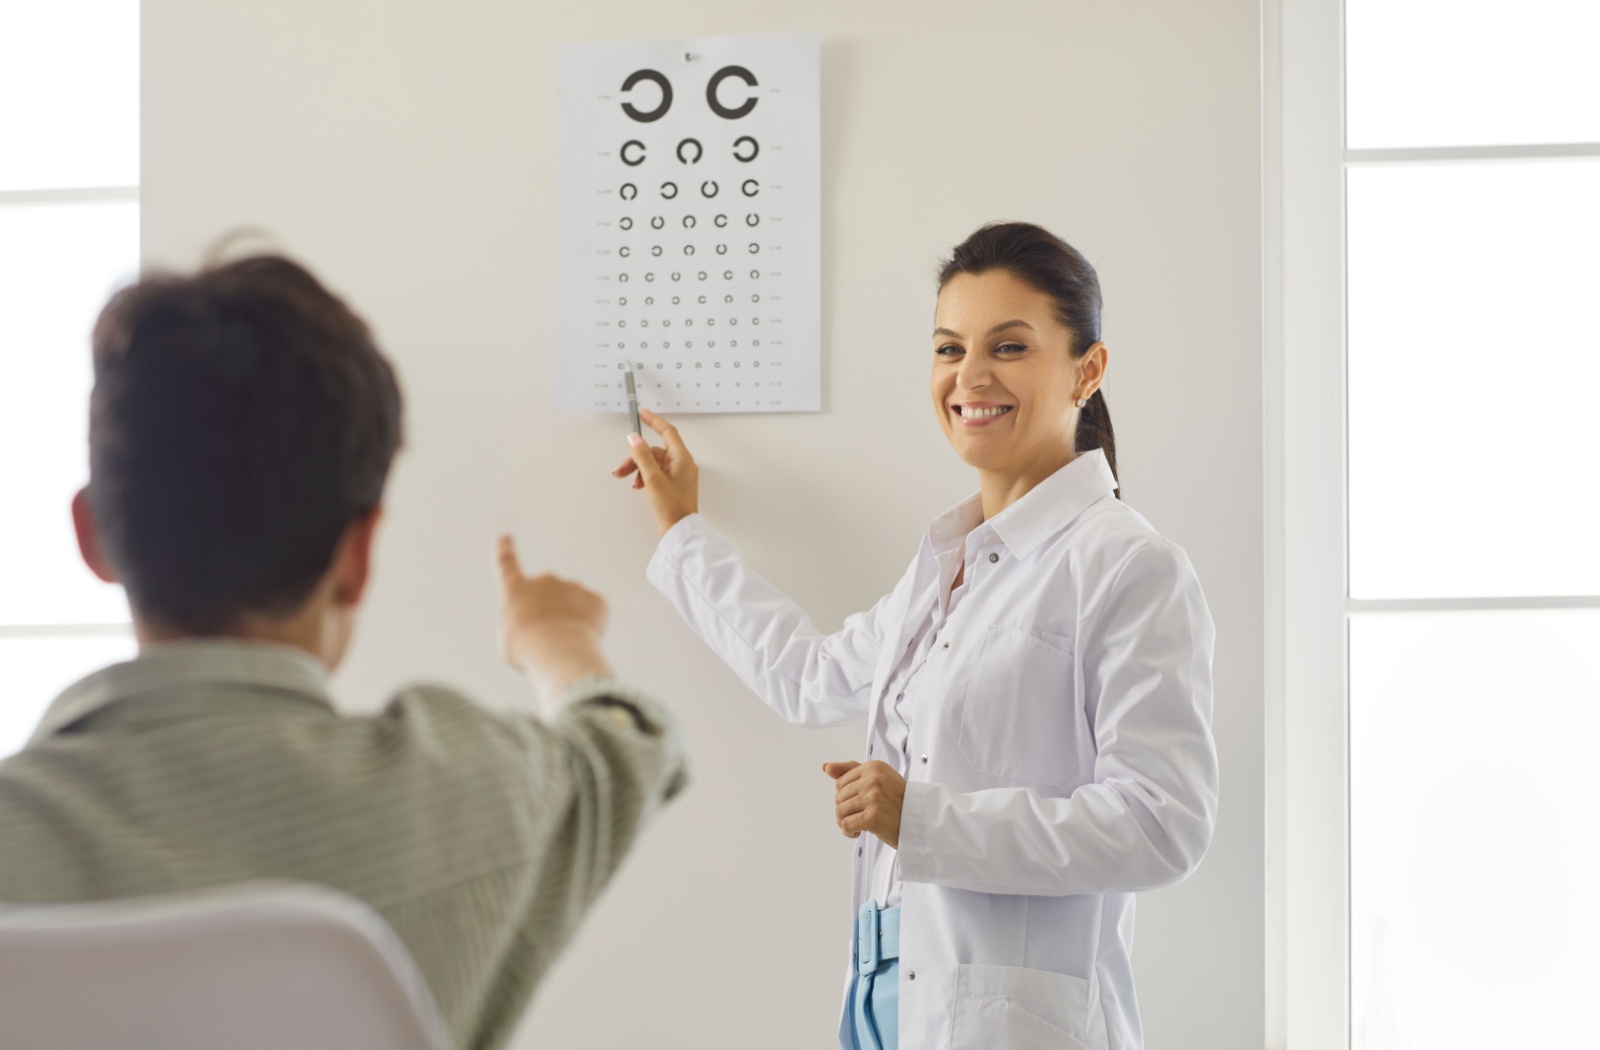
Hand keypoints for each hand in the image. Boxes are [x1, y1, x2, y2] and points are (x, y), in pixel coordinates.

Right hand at [495, 534, 612, 704]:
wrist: (557, 650)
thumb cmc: (526, 650)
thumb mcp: (511, 642)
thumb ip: (523, 626)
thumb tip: (539, 626)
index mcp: (517, 589)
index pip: (506, 564)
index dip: (505, 550)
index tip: (505, 538)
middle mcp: (545, 580)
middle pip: (548, 598)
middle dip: (550, 615)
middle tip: (548, 640)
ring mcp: (572, 586)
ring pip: (573, 607)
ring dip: (570, 623)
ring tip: (564, 643)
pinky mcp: (595, 599)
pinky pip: (593, 614)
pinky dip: (590, 627)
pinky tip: (582, 640)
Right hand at [612, 407, 698, 536]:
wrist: (679, 530)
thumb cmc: (671, 507)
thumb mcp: (653, 478)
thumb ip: (642, 456)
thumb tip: (634, 438)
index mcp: (682, 458)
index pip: (668, 432)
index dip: (654, 421)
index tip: (643, 413)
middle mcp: (682, 464)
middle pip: (655, 451)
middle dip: (636, 457)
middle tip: (620, 469)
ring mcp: (678, 475)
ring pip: (653, 463)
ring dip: (638, 469)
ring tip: (627, 480)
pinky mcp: (672, 485)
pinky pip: (655, 473)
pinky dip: (644, 477)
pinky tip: (638, 486)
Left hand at [824, 760, 905, 850]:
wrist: (922, 820)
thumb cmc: (899, 800)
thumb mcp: (877, 778)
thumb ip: (850, 770)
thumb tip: (825, 767)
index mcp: (873, 767)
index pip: (840, 782)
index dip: (847, 796)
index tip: (861, 803)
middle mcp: (873, 779)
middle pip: (838, 797)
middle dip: (846, 810)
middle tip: (861, 816)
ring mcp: (873, 798)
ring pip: (840, 811)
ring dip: (846, 822)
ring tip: (859, 824)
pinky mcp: (873, 817)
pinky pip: (846, 825)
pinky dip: (848, 832)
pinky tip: (859, 832)